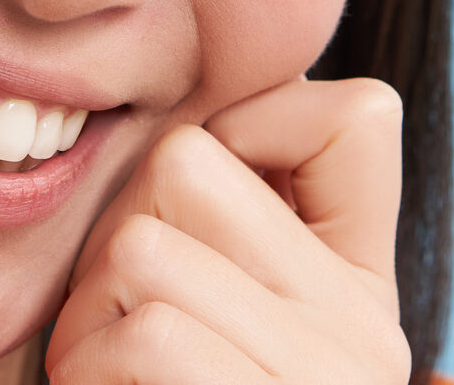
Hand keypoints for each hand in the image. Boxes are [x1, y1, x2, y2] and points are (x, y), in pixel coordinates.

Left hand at [46, 78, 411, 383]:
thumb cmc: (158, 381)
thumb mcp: (212, 313)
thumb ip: (221, 223)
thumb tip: (189, 97)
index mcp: (359, 284)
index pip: (358, 114)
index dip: (243, 126)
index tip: (186, 224)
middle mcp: (367, 324)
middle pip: (187, 162)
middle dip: (117, 231)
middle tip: (114, 317)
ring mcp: (332, 370)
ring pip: (144, 245)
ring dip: (86, 313)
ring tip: (107, 368)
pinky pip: (147, 332)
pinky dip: (89, 368)